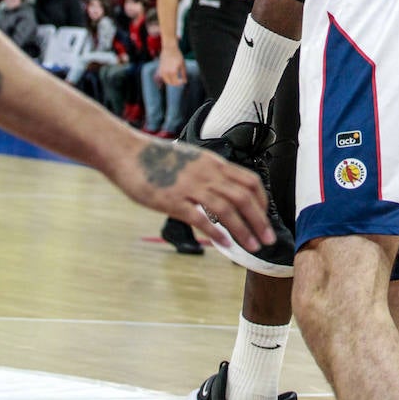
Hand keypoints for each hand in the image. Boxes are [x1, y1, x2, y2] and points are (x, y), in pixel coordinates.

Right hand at [114, 134, 274, 254]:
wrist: (129, 153)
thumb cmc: (158, 159)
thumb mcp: (191, 161)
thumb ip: (208, 174)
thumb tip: (222, 191)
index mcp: (214, 163)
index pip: (249, 180)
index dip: (262, 200)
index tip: (265, 217)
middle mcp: (207, 173)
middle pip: (244, 197)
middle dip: (260, 220)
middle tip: (269, 239)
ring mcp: (191, 186)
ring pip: (227, 208)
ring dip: (243, 229)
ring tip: (253, 246)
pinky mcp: (173, 200)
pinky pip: (200, 217)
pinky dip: (215, 231)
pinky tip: (225, 244)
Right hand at [158, 46, 186, 86]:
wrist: (169, 48)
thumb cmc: (177, 55)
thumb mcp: (182, 64)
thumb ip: (184, 74)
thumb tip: (185, 81)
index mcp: (173, 72)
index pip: (176, 82)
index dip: (180, 83)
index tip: (184, 81)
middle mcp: (166, 73)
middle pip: (171, 83)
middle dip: (176, 83)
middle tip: (180, 81)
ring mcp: (162, 72)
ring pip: (167, 81)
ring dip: (172, 81)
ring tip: (177, 78)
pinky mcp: (160, 70)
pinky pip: (164, 77)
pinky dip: (168, 78)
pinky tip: (172, 75)